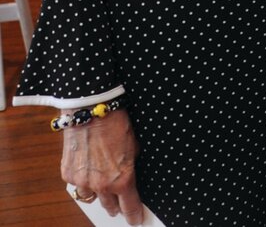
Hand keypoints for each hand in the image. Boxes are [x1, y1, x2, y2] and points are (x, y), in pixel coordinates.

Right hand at [61, 109, 145, 224]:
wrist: (92, 112)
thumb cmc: (117, 126)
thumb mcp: (134, 147)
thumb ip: (131, 165)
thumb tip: (130, 173)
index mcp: (123, 179)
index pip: (129, 206)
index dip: (133, 215)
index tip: (135, 220)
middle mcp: (101, 185)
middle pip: (109, 205)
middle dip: (115, 206)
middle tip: (118, 207)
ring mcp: (82, 181)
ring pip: (90, 197)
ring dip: (97, 195)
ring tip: (101, 189)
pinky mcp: (68, 173)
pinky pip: (76, 184)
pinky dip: (82, 181)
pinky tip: (87, 172)